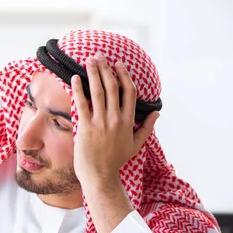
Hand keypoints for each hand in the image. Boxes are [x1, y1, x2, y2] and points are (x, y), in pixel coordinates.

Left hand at [71, 53, 159, 186]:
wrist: (100, 176)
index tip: (118, 65)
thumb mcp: (136, 145)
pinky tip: (75, 78)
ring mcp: (101, 122)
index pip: (129, 92)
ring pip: (98, 91)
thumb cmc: (116, 162)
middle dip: (106, 68)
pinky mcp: (86, 127)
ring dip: (93, 73)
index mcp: (128, 121)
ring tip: (88, 60)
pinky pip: (82, 103)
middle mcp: (115, 119)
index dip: (124, 76)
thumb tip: (157, 113)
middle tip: (99, 55)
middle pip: (112, 87)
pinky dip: (78, 89)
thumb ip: (146, 127)